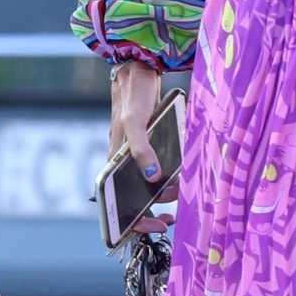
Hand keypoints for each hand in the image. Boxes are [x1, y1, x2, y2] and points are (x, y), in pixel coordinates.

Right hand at [109, 60, 175, 235]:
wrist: (139, 70)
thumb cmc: (132, 96)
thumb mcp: (135, 122)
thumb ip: (140, 148)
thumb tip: (153, 175)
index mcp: (114, 160)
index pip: (116, 201)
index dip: (134, 220)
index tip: (155, 225)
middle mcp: (124, 160)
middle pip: (135, 197)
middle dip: (153, 210)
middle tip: (171, 216)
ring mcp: (137, 153)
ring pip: (149, 183)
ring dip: (164, 192)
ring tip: (179, 192)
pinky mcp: (150, 144)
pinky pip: (158, 167)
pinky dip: (169, 175)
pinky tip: (181, 174)